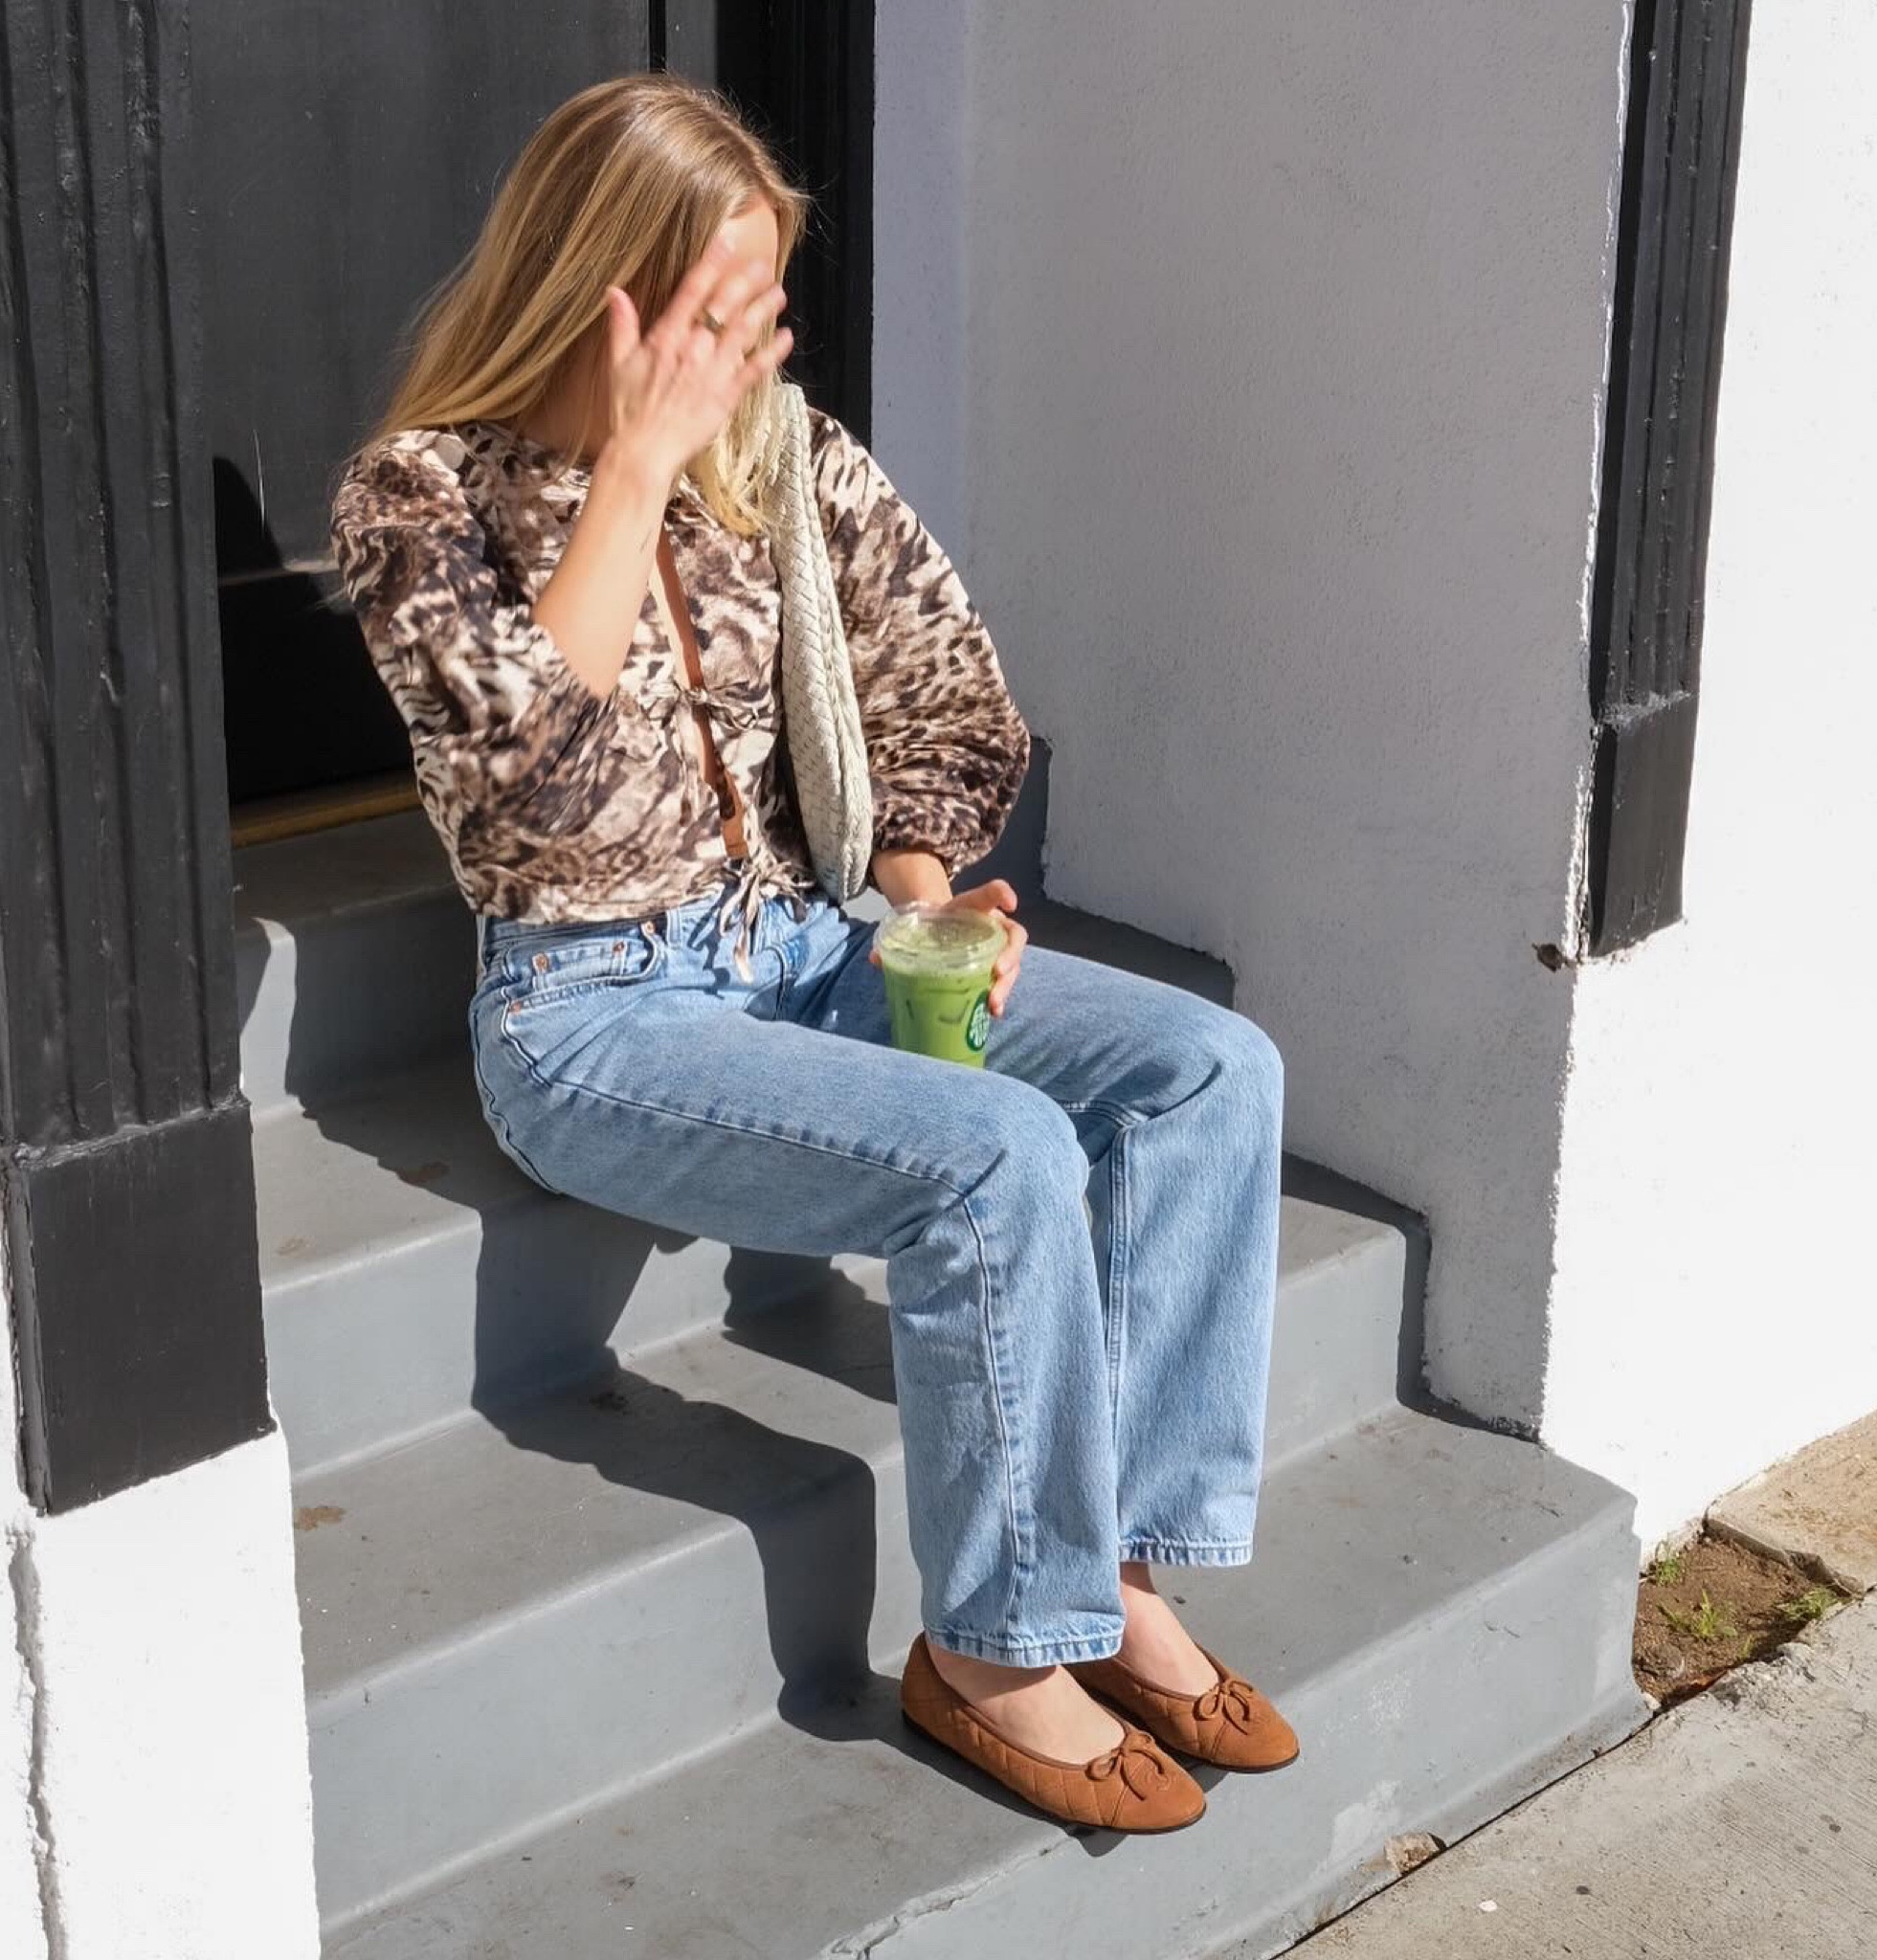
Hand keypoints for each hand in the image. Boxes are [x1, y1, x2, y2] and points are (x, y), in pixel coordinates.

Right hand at [598, 234, 791, 488]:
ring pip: (745, 331)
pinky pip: (756, 369)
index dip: (712, 263)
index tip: (728, 243)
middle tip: (763, 265)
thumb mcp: (618, 364)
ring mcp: (713, 371)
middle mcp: (694, 347)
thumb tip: (614, 292)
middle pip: (725, 305)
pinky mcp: (728, 396)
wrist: (645, 451)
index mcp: (667, 336)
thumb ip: (622, 325)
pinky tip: (786, 336)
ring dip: (764, 308)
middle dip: (746, 281)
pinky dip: (773, 351)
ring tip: (779, 292)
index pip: (692, 290)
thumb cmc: (628, 410)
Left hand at [868, 877, 1027, 1017]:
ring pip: (1013, 963)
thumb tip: (875, 957)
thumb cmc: (931, 924)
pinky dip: (999, 997)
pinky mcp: (995, 970)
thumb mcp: (916, 923)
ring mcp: (997, 949)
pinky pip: (1004, 982)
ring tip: (993, 1003)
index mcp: (974, 908)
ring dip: (1007, 984)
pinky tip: (992, 1013)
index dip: (1002, 894)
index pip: (990, 895)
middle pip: (1013, 937)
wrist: (937, 930)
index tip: (1010, 903)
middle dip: (1010, 955)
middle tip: (997, 972)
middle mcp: (993, 927)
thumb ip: (897, 937)